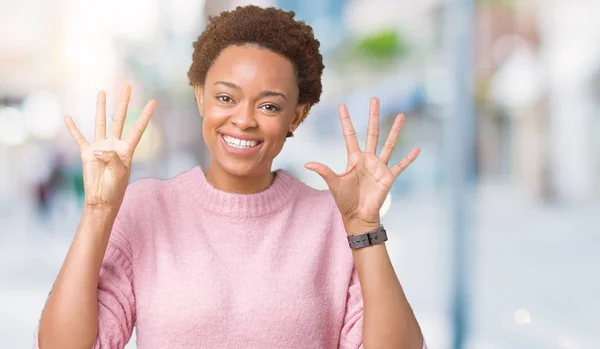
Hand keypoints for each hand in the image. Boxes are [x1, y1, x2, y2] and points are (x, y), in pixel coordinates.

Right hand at [64, 85, 155, 209]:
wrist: (102, 199)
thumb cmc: (115, 188)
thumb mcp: (119, 172)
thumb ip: (112, 157)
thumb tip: (98, 149)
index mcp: (127, 149)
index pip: (138, 128)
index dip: (145, 115)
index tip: (153, 101)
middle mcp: (114, 144)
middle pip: (119, 118)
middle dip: (123, 102)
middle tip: (127, 85)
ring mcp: (100, 147)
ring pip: (100, 122)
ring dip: (100, 108)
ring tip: (102, 92)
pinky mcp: (87, 153)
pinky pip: (79, 138)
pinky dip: (73, 128)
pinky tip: (68, 118)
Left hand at [304, 97, 419, 234]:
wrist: (358, 216)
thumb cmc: (344, 200)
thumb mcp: (333, 183)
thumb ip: (323, 171)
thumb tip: (307, 163)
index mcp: (354, 158)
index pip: (350, 134)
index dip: (346, 120)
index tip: (342, 105)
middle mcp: (368, 158)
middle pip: (371, 132)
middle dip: (373, 116)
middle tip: (374, 99)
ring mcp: (379, 166)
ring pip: (389, 144)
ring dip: (395, 130)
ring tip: (401, 116)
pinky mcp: (388, 177)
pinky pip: (401, 165)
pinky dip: (409, 158)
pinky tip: (417, 149)